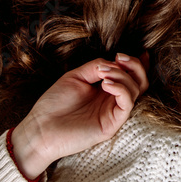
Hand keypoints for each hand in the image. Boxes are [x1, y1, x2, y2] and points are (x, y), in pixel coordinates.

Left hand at [10, 53, 148, 178]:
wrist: (40, 129)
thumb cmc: (54, 104)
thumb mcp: (76, 77)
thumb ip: (95, 66)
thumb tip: (113, 63)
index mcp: (105, 90)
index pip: (130, 76)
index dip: (137, 63)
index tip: (133, 52)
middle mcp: (112, 101)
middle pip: (139, 82)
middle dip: (134, 66)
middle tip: (120, 58)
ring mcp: (113, 113)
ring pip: (135, 90)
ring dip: (122, 75)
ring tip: (103, 74)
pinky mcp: (111, 125)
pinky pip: (127, 104)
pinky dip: (121, 89)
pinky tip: (106, 84)